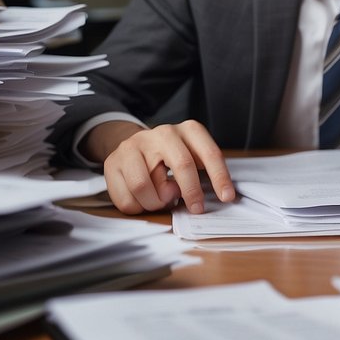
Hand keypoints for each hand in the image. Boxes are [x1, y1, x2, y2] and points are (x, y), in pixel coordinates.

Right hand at [84, 120, 235, 215]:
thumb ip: (199, 174)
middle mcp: (161, 133)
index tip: (227, 197)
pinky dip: (138, 207)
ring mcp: (134, 146)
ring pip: (144, 185)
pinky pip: (126, 198)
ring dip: (156, 202)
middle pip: (182, 164)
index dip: (220, 177)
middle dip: (191, 192)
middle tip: (196, 209)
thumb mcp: (192, 157)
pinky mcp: (112, 162)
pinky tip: (144, 201)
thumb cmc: (171, 157)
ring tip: (161, 200)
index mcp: (188, 130)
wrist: (134, 146)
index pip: (209, 153)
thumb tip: (197, 201)